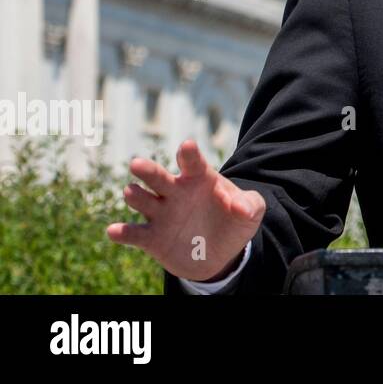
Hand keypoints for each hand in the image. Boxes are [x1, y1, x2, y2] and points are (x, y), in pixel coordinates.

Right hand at [106, 139, 265, 281]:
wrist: (219, 254)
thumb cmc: (234, 222)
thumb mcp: (251, 213)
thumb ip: (249, 205)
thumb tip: (239, 207)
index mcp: (199, 179)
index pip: (192, 162)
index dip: (189, 154)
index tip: (187, 146)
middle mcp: (175, 192)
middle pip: (157, 177)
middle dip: (148, 170)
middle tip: (137, 164)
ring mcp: (161, 213)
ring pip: (141, 200)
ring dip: (135, 196)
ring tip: (132, 193)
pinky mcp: (151, 238)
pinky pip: (134, 234)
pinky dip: (122, 233)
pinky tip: (114, 231)